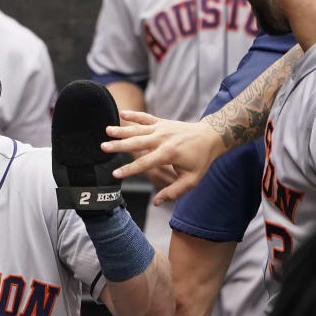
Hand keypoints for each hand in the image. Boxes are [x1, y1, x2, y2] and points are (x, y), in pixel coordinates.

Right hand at [101, 110, 224, 204]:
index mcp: (169, 153)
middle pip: (137, 143)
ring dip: (122, 130)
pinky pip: (146, 118)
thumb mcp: (192, 180)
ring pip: (138, 130)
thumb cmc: (201, 160)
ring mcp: (162, 129)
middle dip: (119, 146)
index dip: (129, 170)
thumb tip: (157, 202)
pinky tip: (122, 113)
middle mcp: (163, 139)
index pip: (145, 163)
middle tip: (103, 147)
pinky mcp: (162, 122)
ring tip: (107, 130)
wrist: (212, 136)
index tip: (115, 174)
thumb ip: (174, 192)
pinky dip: (135, 115)